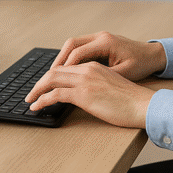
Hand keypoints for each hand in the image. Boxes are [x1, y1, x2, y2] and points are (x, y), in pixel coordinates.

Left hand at [25, 61, 151, 128]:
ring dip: (37, 90)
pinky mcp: (83, 94)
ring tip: (30, 100)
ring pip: (51, 80)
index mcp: (94, 66)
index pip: (65, 67)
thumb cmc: (132, 100)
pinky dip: (42, 100)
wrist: (143, 104)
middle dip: (40, 82)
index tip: (43, 86)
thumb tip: (85, 96)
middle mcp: (87, 69)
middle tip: (31, 93)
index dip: (51, 76)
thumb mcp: (112, 86)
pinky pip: (55, 94)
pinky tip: (36, 107)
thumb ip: (97, 85)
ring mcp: (84, 80)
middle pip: (54, 71)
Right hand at [50, 32, 166, 81]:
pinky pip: (80, 47)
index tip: (55, 79)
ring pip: (73, 44)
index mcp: (106, 42)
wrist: (153, 55)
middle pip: (71, 44)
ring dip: (63, 58)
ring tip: (53, 74)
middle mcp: (100, 36)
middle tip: (48, 76)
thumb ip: (104, 77)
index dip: (64, 67)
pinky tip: (67, 71)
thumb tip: (84, 86)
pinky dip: (71, 58)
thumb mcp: (125, 73)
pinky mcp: (100, 42)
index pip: (77, 52)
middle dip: (58, 60)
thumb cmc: (142, 64)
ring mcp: (99, 38)